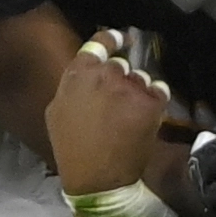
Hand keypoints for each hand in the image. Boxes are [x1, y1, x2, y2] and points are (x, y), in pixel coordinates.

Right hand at [47, 28, 172, 195]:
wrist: (97, 178)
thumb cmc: (72, 148)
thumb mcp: (57, 111)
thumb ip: (72, 85)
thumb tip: (83, 72)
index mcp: (79, 74)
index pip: (99, 43)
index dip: (112, 39)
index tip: (122, 38)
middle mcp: (106, 74)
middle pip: (121, 65)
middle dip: (121, 80)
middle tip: (117, 103)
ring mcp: (130, 87)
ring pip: (141, 79)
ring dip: (137, 92)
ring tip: (128, 117)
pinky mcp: (150, 102)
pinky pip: (158, 91)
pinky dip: (154, 102)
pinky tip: (144, 119)